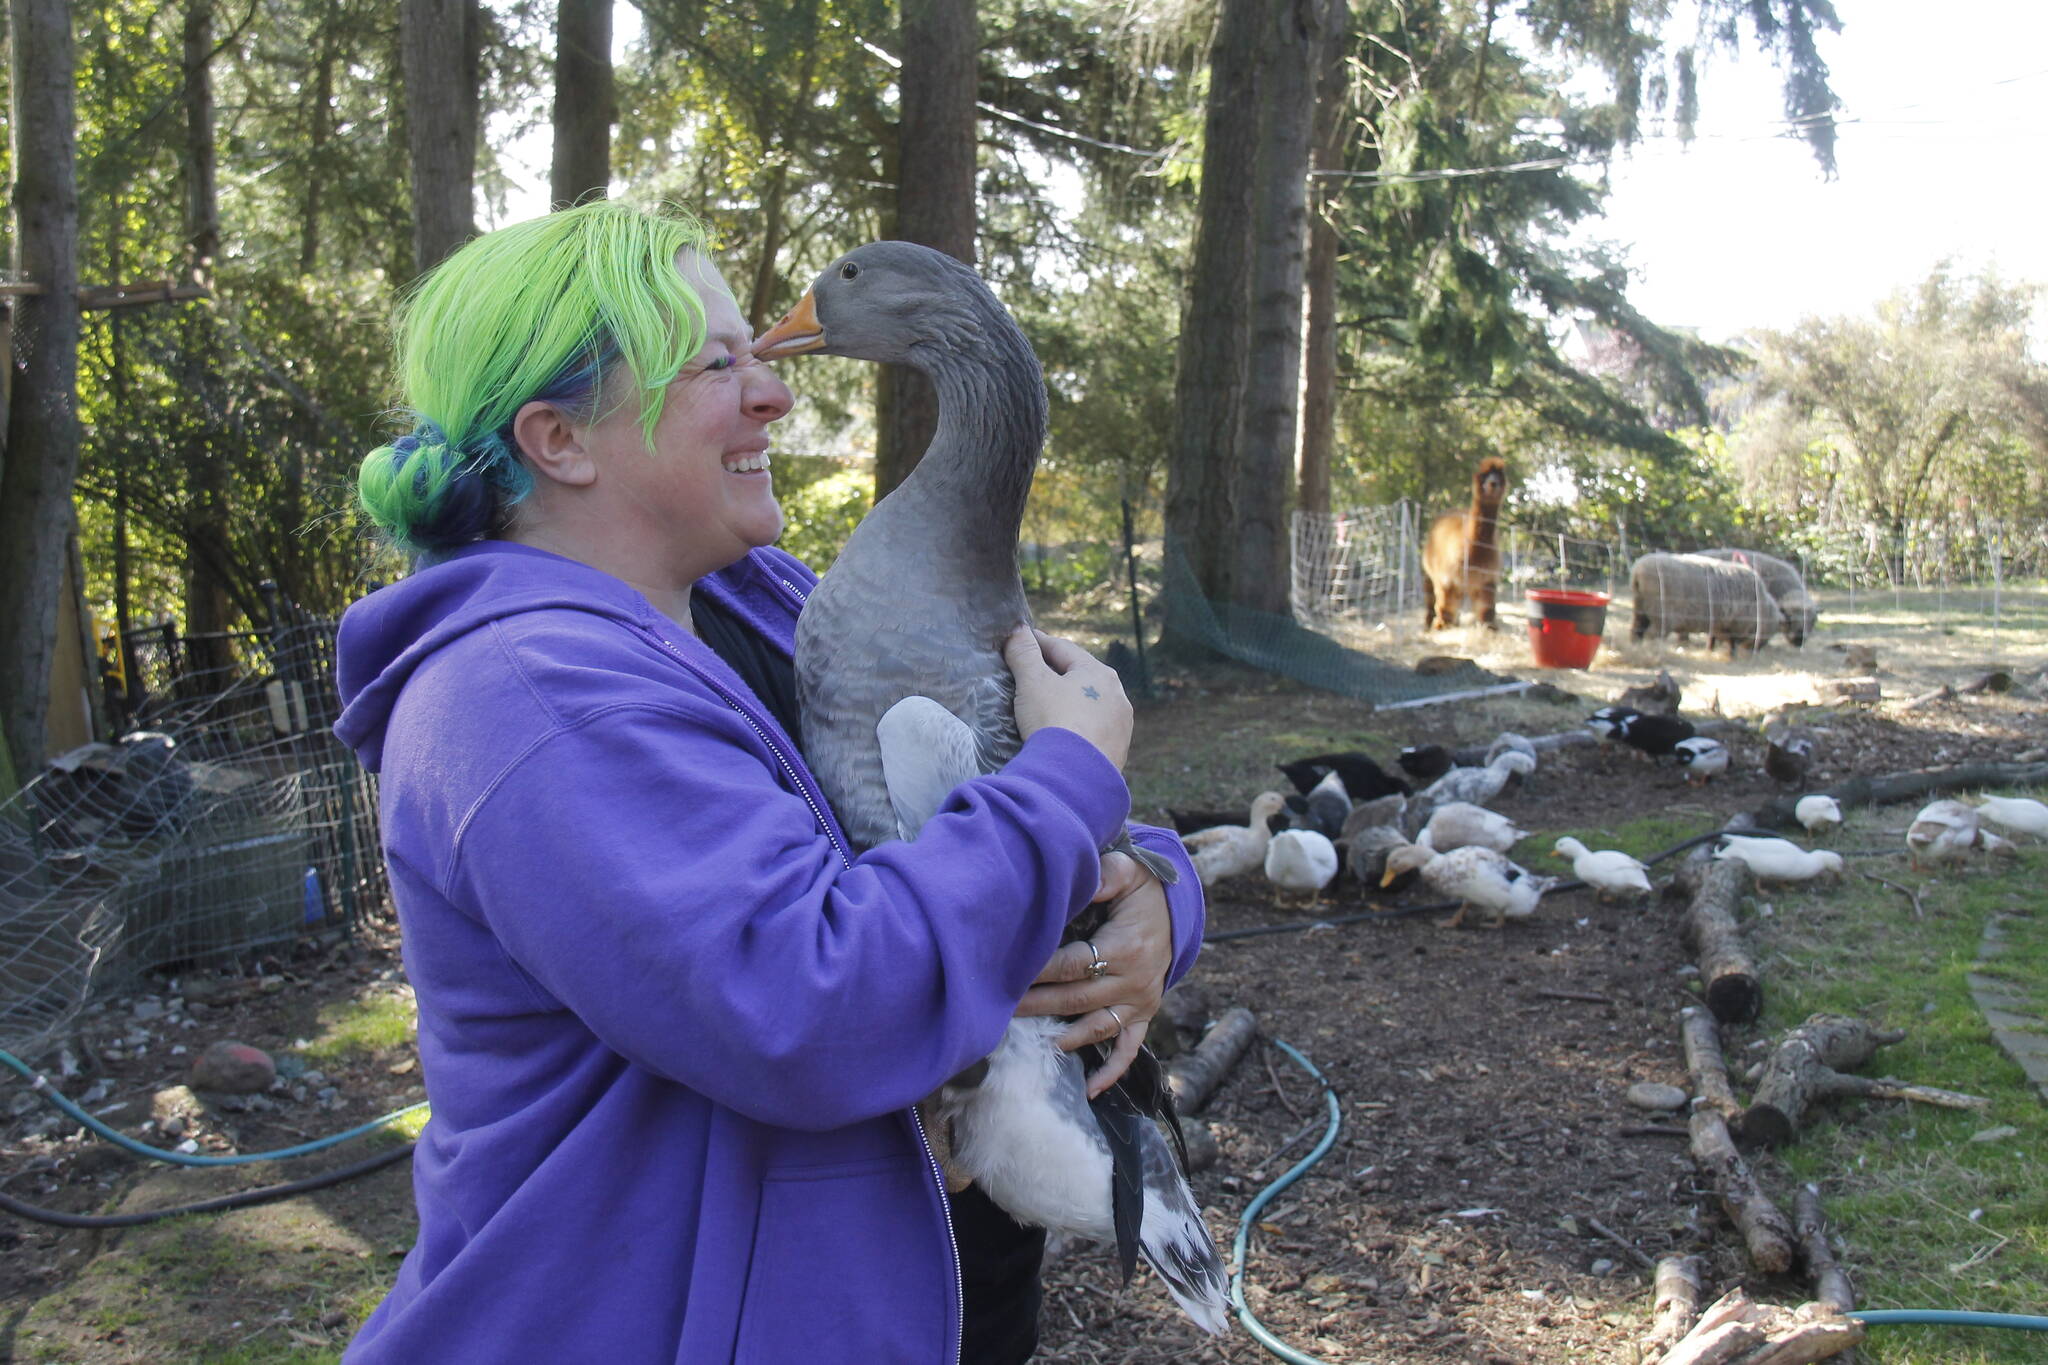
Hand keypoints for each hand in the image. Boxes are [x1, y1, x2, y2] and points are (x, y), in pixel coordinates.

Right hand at [1003, 627, 1131, 770]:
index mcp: (1099, 673)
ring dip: (1069, 702)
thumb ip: (1024, 653)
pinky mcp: (1116, 752)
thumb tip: (1017, 630)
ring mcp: (1120, 726)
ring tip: (1047, 707)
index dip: (1038, 643)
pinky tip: (1063, 734)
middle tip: (1031, 673)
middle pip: (1080, 677)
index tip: (1020, 640)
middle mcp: (1117, 696)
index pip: (1063, 649)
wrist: (1074, 778)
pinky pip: (1092, 731)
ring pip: (1089, 705)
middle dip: (1056, 673)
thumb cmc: (1054, 721)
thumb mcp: (1033, 682)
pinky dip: (1077, 727)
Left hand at [1015, 851, 1170, 1096]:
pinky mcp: (1145, 1014)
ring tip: (1028, 1042)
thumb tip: (1075, 879)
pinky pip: (1129, 1048)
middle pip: (1075, 1000)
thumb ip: (1102, 875)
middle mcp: (1134, 981)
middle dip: (1035, 1007)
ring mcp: (1140, 1002)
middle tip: (999, 1011)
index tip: (1006, 973)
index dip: (1037, 971)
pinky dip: (1112, 1071)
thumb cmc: (1141, 888)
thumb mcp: (1126, 872)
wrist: (1176, 907)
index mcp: (1125, 948)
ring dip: (1062, 1038)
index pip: (1071, 965)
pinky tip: (1090, 1090)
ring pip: (1095, 1028)